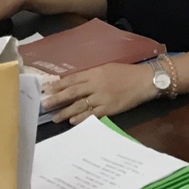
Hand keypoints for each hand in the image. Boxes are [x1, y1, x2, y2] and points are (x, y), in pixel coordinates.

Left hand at [42, 63, 156, 124]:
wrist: (144, 80)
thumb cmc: (126, 72)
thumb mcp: (107, 68)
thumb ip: (92, 75)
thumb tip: (76, 81)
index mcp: (95, 72)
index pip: (73, 79)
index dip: (59, 85)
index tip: (47, 89)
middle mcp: (96, 84)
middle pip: (73, 92)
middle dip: (57, 99)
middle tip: (44, 104)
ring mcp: (102, 97)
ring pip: (80, 105)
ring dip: (66, 112)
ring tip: (55, 117)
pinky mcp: (109, 108)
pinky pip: (92, 114)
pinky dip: (81, 118)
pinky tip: (72, 121)